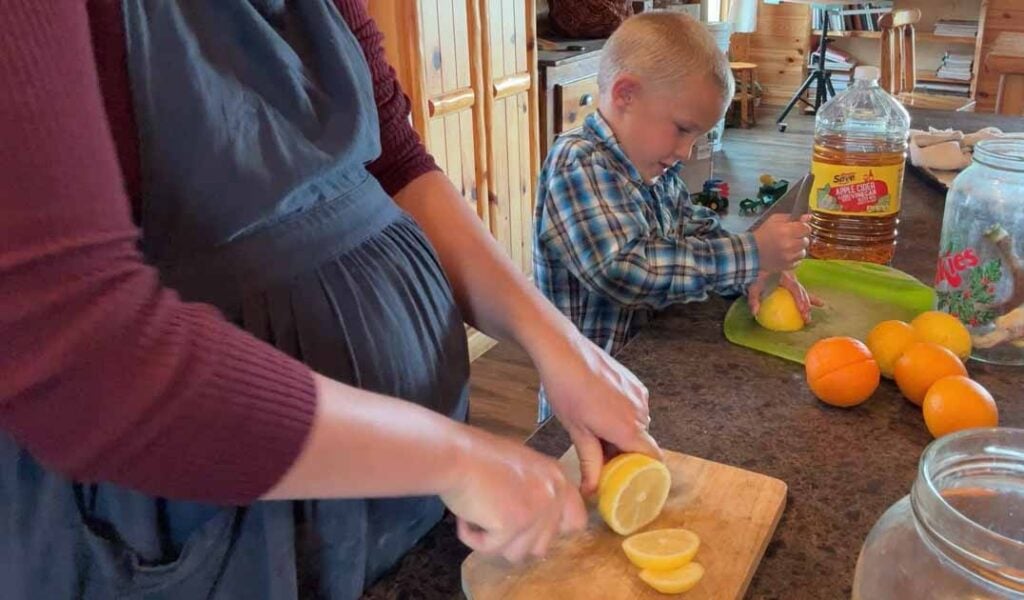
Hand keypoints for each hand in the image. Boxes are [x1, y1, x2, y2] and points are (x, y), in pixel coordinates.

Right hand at [442, 427, 586, 562]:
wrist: (455, 455)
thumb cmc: (478, 456)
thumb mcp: (522, 468)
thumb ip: (538, 492)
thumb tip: (538, 527)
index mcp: (557, 479)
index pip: (576, 521)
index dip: (551, 529)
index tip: (527, 525)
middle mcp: (553, 495)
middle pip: (543, 545)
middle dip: (515, 538)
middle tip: (493, 517)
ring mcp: (535, 511)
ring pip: (518, 553)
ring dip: (494, 540)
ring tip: (478, 513)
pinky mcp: (512, 525)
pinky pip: (490, 550)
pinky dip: (473, 538)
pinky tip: (465, 517)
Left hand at [532, 331, 661, 496]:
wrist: (564, 352)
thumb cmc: (566, 391)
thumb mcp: (577, 433)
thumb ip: (590, 464)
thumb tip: (592, 491)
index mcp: (628, 429)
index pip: (654, 458)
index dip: (646, 471)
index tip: (631, 478)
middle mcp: (640, 412)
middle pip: (642, 442)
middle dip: (625, 452)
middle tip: (600, 454)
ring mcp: (639, 395)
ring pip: (638, 424)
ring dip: (622, 432)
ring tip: (595, 428)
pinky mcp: (634, 382)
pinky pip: (635, 407)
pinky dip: (622, 414)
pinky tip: (599, 409)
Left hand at [747, 270, 823, 321]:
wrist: (757, 257)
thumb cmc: (756, 270)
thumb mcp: (754, 284)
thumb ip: (753, 298)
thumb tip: (755, 313)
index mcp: (785, 277)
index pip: (796, 290)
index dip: (801, 300)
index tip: (804, 310)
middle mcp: (791, 277)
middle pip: (802, 292)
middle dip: (807, 304)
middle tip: (808, 318)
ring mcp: (791, 276)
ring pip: (802, 289)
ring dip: (810, 298)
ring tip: (821, 304)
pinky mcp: (788, 277)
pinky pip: (798, 287)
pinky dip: (803, 294)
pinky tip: (807, 301)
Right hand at [752, 214, 810, 272]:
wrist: (751, 251)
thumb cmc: (763, 234)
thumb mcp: (774, 220)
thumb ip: (791, 217)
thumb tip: (807, 217)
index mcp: (786, 231)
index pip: (806, 228)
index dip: (802, 227)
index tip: (797, 228)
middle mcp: (790, 245)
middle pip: (805, 241)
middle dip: (799, 238)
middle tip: (790, 238)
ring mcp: (789, 257)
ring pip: (803, 252)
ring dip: (797, 249)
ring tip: (787, 247)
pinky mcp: (787, 266)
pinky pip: (798, 261)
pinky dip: (793, 258)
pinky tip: (785, 255)